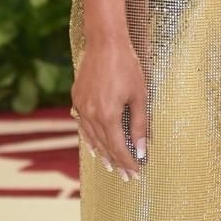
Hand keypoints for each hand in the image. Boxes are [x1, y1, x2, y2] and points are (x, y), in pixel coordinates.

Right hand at [70, 38, 147, 180]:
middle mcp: (91, 114)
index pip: (119, 148)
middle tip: (127, 176)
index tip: (137, 174)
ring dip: (102, 153)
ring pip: (91, 138)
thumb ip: (140, 125)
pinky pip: (83, 125)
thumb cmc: (127, 66)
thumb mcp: (140, 96)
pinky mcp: (77, 98)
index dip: (128, 162)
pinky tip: (95, 145)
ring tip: (111, 166)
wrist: (104, 43)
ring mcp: (81, 107)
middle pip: (105, 146)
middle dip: (117, 162)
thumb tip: (142, 149)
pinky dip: (90, 138)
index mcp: (108, 115)